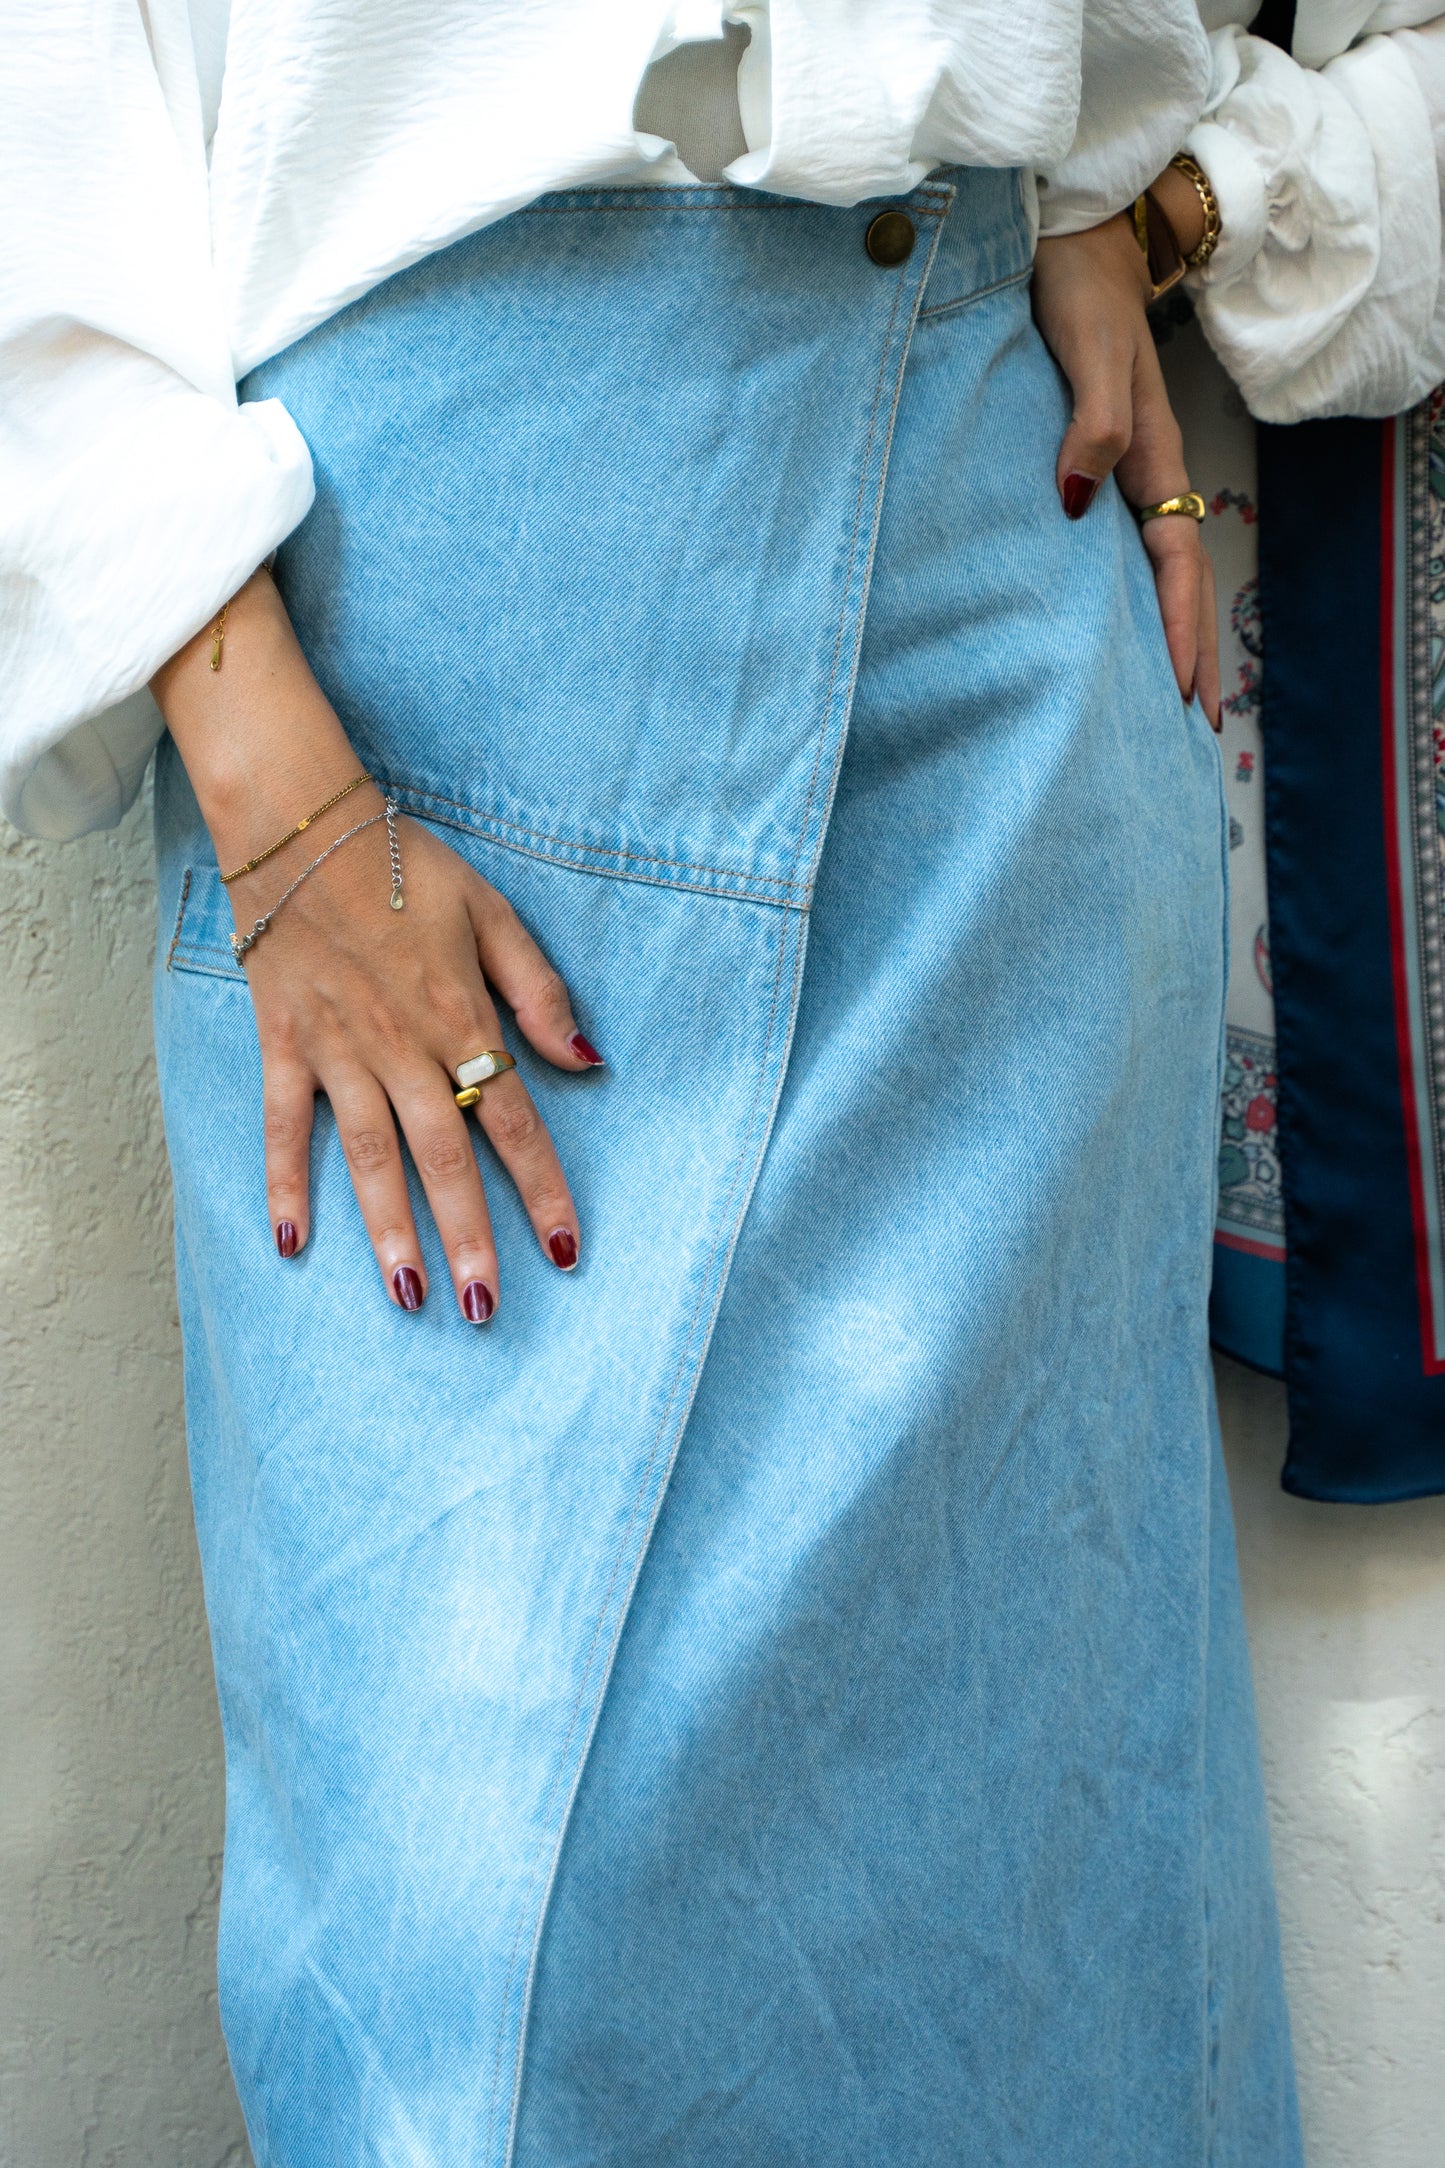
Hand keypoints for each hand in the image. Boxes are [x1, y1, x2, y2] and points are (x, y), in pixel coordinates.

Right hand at [152, 572, 600, 1319]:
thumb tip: (588, 1063)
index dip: (543, 1188)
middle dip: (468, 1236)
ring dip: (389, 1229)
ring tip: (410, 1296)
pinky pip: (284, 1123)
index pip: (513, 1120)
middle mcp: (401, 1045)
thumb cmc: (406, 866)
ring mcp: (337, 1049)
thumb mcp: (493, 914)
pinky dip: (284, 1181)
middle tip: (484, 1309)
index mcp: (459, 1016)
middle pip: (443, 1156)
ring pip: (369, 1154)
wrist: (300, 824)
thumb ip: (540, 995)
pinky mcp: (284, 1043)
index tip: (567, 1250)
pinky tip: (293, 1242)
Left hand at [1031, 209, 1220, 728]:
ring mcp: (1135, 471)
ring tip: (1182, 696)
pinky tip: (1135, 624)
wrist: (1080, 240)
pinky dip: (1151, 596)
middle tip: (1197, 728)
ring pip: (1168, 570)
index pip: (1176, 564)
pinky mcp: (1110, 462)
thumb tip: (1079, 501)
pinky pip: (1140, 549)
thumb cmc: (1078, 293)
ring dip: (1181, 632)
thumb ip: (1089, 422)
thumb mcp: (1087, 353)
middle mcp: (1152, 472)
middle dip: (1194, 653)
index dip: (1178, 630)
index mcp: (1152, 457)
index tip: (1178, 692)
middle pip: (1184, 582)